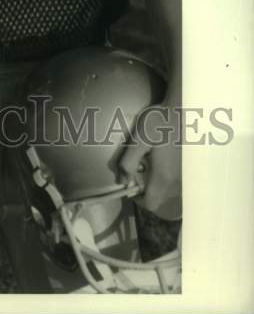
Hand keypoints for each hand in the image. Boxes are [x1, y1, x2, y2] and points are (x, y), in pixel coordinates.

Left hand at [118, 98, 181, 220]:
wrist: (184, 109)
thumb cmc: (159, 123)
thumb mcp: (138, 140)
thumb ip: (128, 162)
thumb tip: (122, 181)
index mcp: (164, 178)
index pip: (151, 204)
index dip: (138, 198)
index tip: (131, 182)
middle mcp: (178, 182)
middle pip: (160, 196)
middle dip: (147, 186)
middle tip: (140, 164)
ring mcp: (187, 175)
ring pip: (169, 188)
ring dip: (157, 179)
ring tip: (151, 157)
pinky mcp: (191, 167)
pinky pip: (177, 179)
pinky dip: (167, 173)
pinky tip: (164, 154)